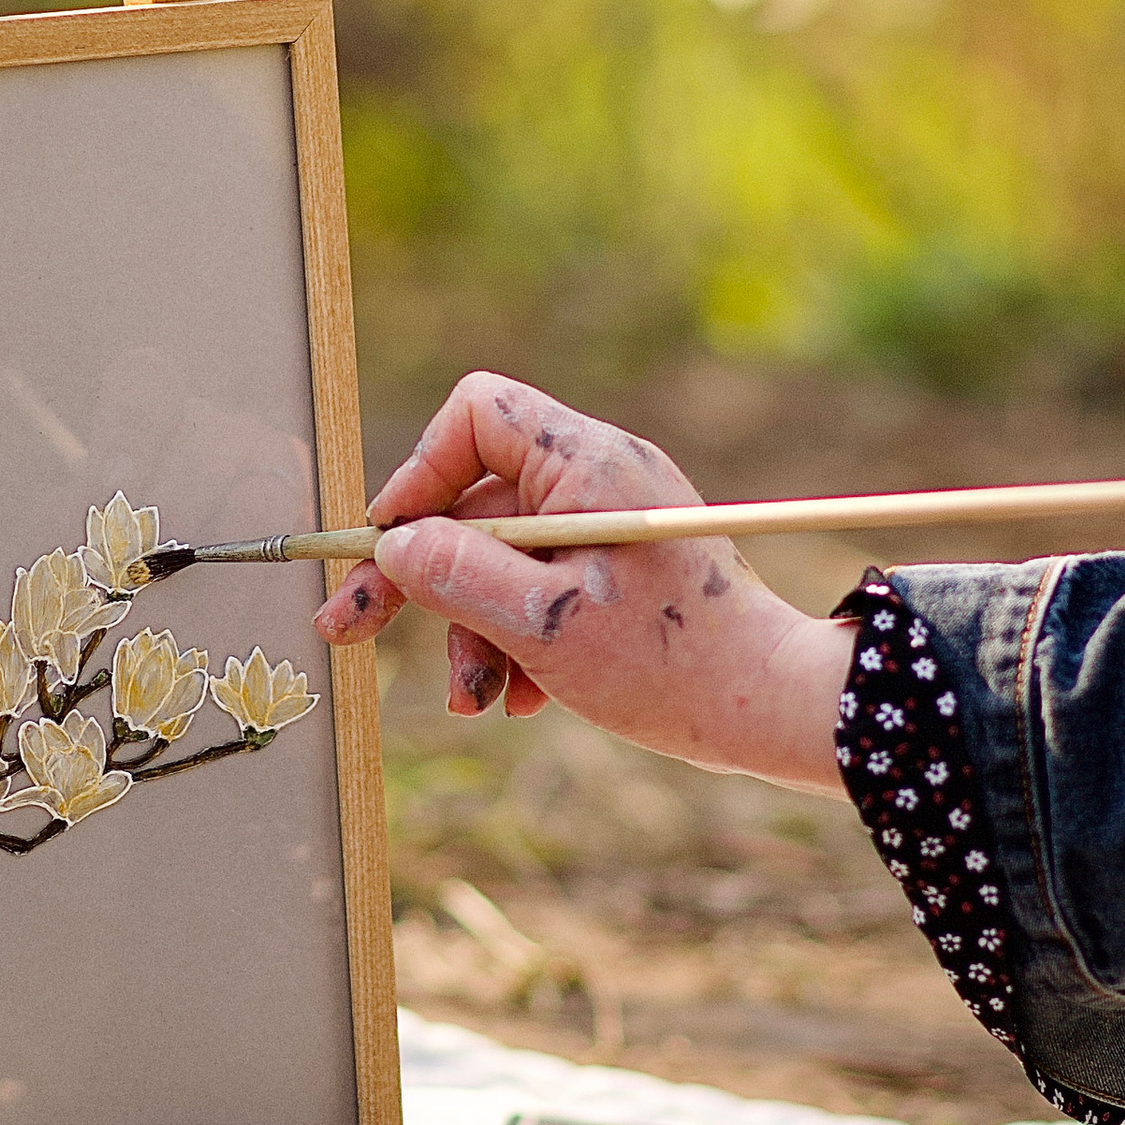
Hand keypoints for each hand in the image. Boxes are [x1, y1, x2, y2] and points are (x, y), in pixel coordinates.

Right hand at [312, 373, 851, 790]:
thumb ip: (457, 576)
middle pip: (475, 501)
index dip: (419, 474)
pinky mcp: (623, 570)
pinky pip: (543, 586)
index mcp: (585, 463)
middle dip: (421, 577)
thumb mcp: (543, 624)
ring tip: (479, 702)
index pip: (475, 416)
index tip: (388, 546)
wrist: (772, 708)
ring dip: (473, 630)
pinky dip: (521, 639)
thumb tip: (393, 547)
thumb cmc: (670, 664)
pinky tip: (525, 698)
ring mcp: (611, 525)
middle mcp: (598, 478)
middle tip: (352, 633)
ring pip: (504, 559)